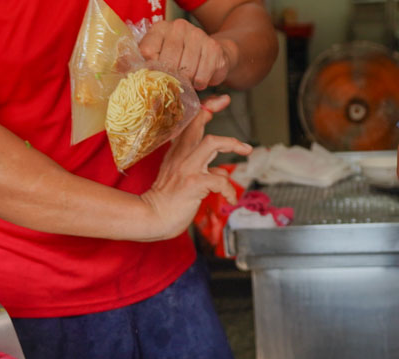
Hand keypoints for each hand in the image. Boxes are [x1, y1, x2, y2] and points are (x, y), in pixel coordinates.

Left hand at [139, 19, 235, 89]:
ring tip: (188, 80)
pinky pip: (201, 77)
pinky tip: (199, 79)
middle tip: (174, 83)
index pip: (148, 51)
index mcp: (160, 28)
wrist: (212, 54)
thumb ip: (147, 62)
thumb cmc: (181, 60)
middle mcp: (178, 27)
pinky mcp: (213, 48)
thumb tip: (132, 73)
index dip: (152, 69)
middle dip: (171, 78)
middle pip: (168, 62)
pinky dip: (199, 84)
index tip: (157, 76)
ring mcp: (197, 35)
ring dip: (187, 83)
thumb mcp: (161, 57)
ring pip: (186, 71)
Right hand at [139, 95, 250, 240]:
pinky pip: (220, 180)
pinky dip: (229, 190)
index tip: (221, 100)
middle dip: (215, 112)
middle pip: (198, 125)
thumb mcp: (185, 180)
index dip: (205, 108)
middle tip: (237, 124)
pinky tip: (230, 199)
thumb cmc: (170, 201)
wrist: (152, 217)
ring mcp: (186, 168)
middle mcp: (181, 156)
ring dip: (232, 144)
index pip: (190, 123)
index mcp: (178, 153)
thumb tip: (223, 172)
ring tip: (246, 151)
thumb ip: (204, 171)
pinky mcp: (193, 183)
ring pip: (212, 143)